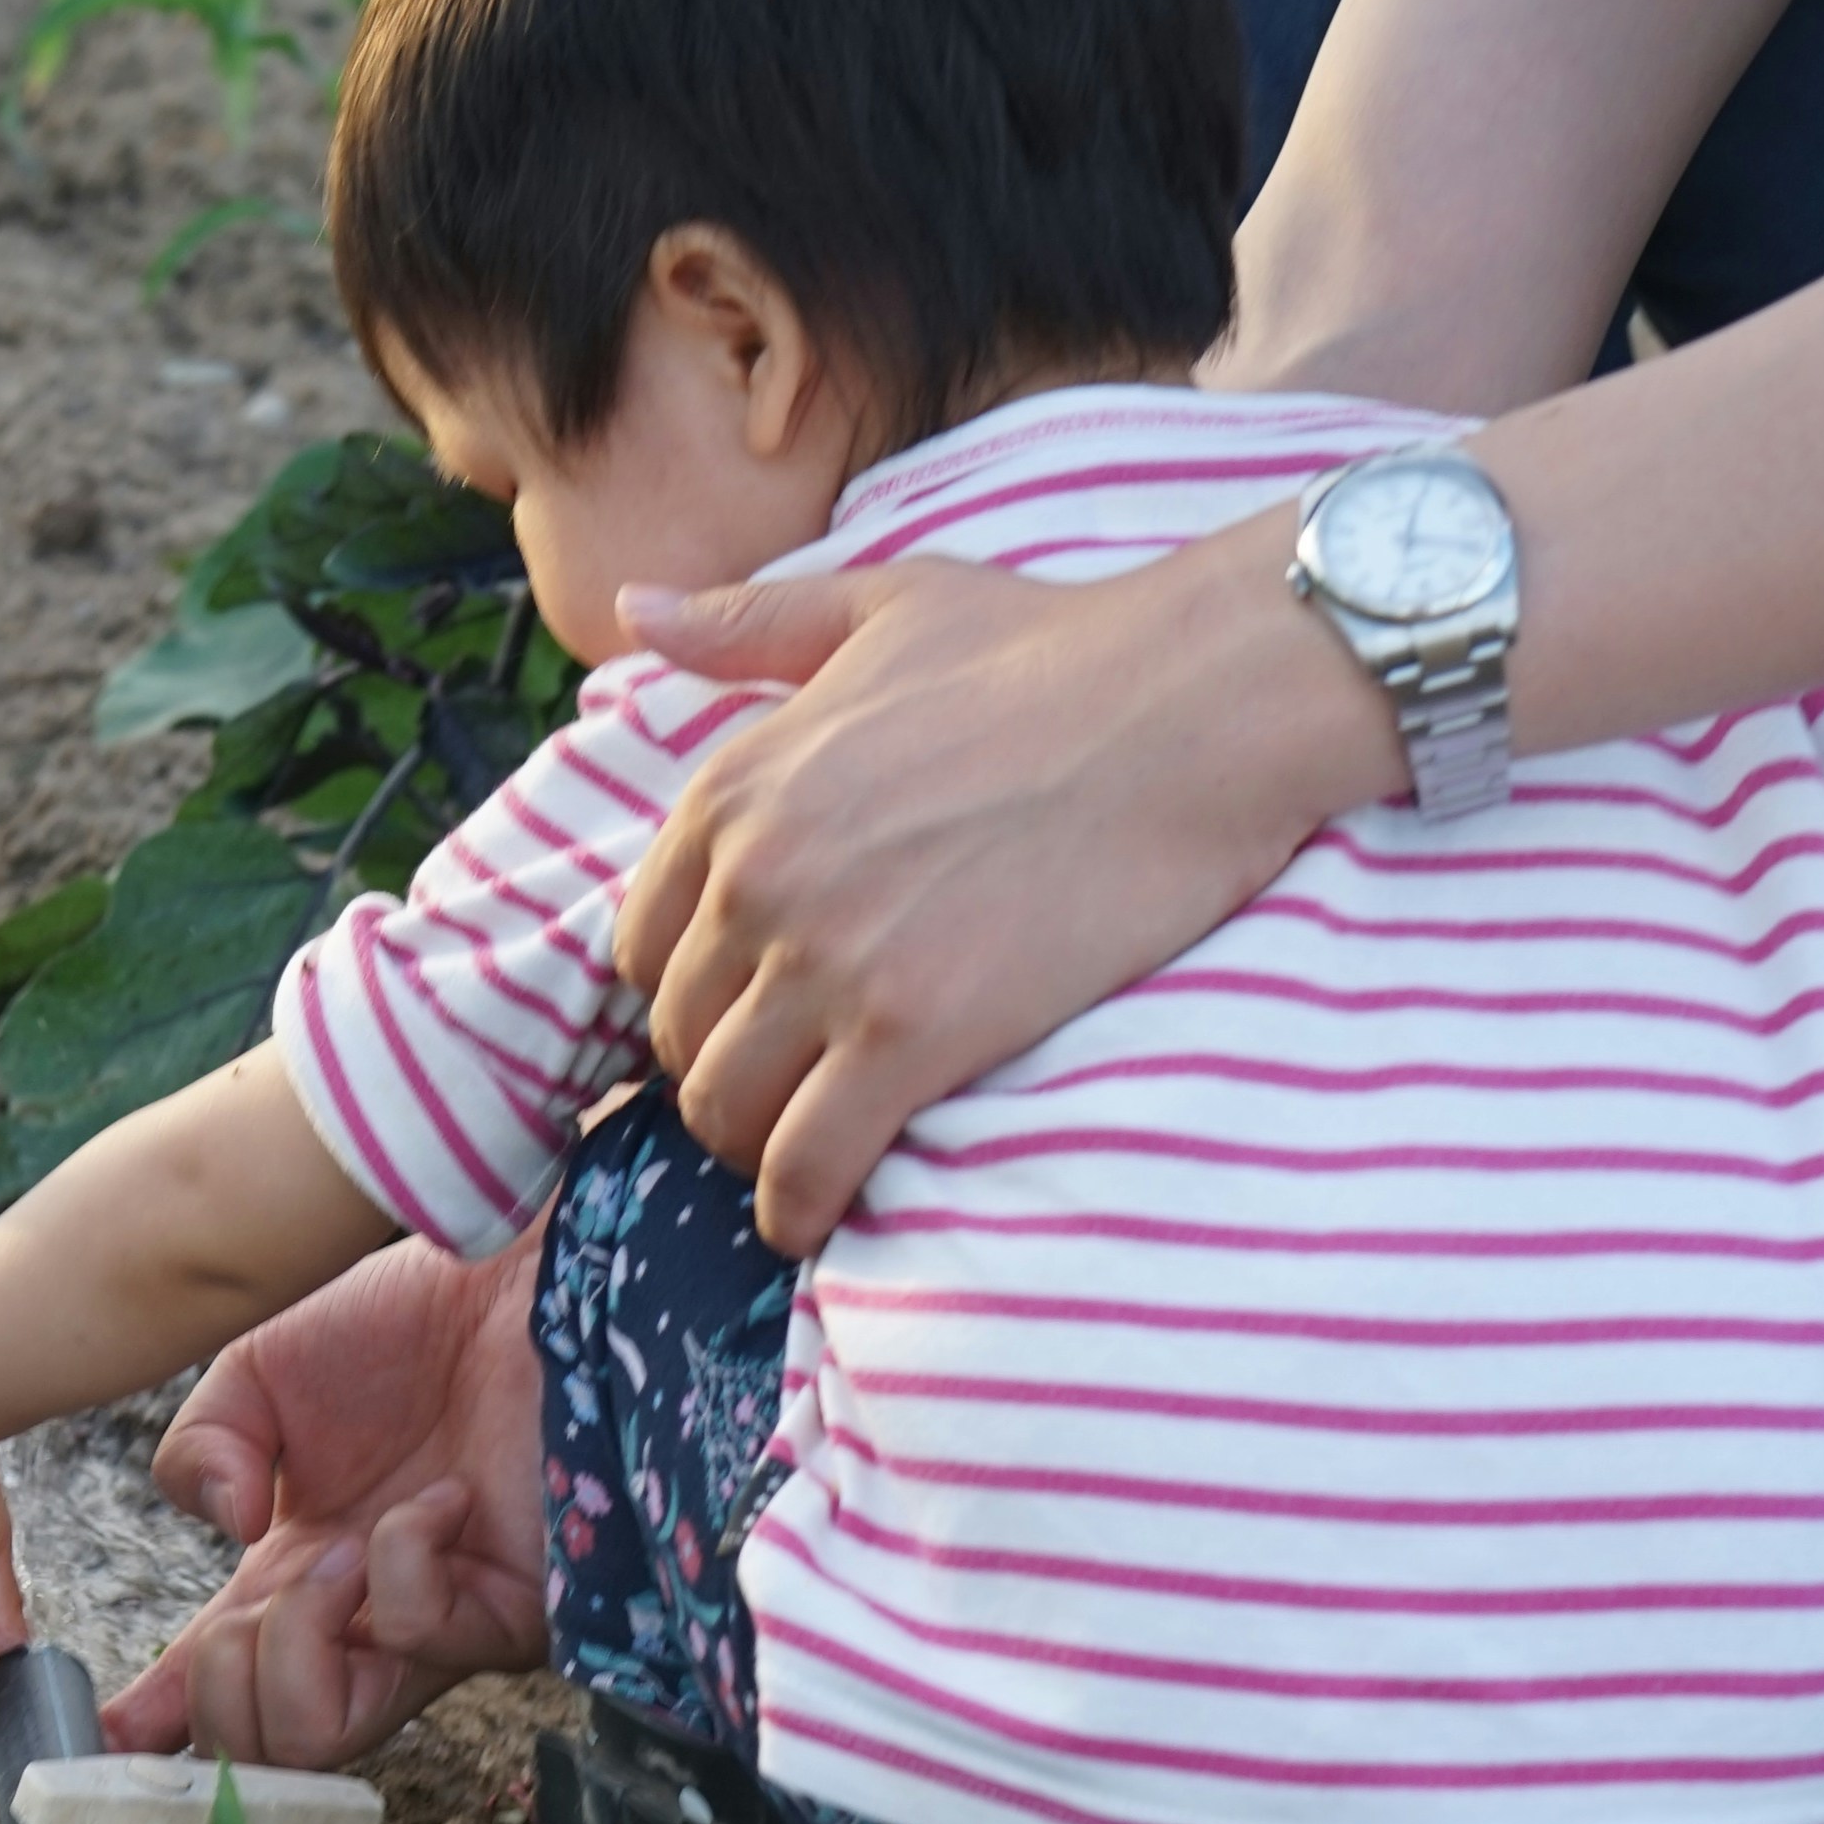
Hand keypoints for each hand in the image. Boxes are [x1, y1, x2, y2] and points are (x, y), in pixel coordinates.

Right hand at [100, 1234, 552, 1766]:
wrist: (514, 1272)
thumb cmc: (406, 1318)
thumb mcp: (257, 1369)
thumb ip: (200, 1451)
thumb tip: (226, 1532)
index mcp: (296, 1568)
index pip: (217, 1677)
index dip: (157, 1723)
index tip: (108, 1738)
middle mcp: (361, 1615)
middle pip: (265, 1745)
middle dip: (221, 1687)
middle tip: (247, 1604)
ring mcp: (433, 1624)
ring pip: (323, 1735)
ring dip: (297, 1636)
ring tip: (335, 1550)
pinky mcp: (507, 1614)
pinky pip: (415, 1634)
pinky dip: (402, 1559)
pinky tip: (440, 1499)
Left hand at [611, 533, 1388, 1251]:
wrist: (1191, 704)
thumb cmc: (1052, 646)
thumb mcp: (876, 605)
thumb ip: (745, 625)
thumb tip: (632, 611)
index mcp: (733, 788)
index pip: (642, 946)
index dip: (686, 994)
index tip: (740, 1017)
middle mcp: (756, 878)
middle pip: (677, 1037)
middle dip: (719, 1074)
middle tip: (783, 1095)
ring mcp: (828, 961)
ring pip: (724, 1110)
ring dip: (752, 1148)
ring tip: (800, 1155)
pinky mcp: (912, 1035)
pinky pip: (807, 1161)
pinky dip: (797, 1206)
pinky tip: (813, 1217)